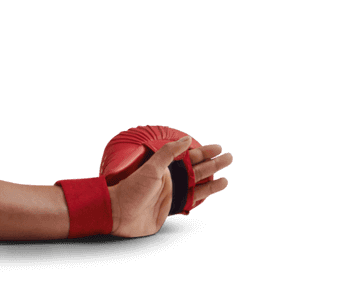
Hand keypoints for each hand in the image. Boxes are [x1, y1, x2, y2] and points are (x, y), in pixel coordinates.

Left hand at [110, 136, 231, 236]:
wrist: (121, 213)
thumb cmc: (133, 189)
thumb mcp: (151, 168)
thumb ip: (169, 154)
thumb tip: (186, 139)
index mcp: (166, 167)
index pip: (190, 157)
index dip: (205, 152)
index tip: (218, 147)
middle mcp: (171, 179)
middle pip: (197, 170)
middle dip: (213, 164)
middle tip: (229, 158)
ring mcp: (173, 194)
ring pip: (198, 186)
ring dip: (212, 182)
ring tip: (226, 179)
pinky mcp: (172, 208)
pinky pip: (191, 201)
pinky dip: (202, 197)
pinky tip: (210, 193)